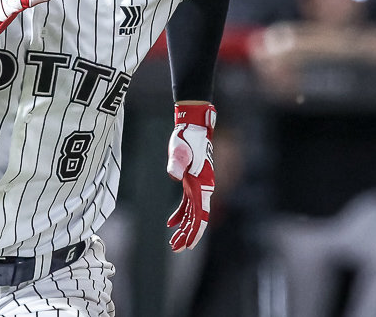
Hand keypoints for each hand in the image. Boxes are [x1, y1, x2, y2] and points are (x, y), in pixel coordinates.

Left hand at [166, 102, 215, 251]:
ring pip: (193, 213)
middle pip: (197, 218)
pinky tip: (171, 223)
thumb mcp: (179, 150)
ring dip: (184, 228)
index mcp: (202, 184)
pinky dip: (180, 214)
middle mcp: (203, 187)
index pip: (200, 214)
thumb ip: (177, 163)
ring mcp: (198, 185)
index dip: (195, 231)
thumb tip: (174, 177)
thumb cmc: (186, 137)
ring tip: (174, 242)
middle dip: (188, 235)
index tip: (188, 245)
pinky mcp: (192, 181)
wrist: (193, 126)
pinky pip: (188, 203)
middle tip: (176, 249)